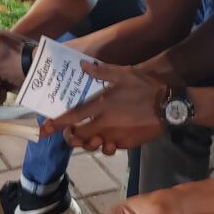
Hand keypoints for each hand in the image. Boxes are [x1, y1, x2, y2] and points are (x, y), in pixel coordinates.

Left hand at [41, 62, 165, 155]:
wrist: (169, 106)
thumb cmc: (145, 87)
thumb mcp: (123, 73)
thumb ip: (101, 71)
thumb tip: (82, 65)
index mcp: (101, 106)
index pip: (72, 118)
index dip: (56, 124)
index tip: (44, 129)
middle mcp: (105, 124)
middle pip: (80, 137)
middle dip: (71, 137)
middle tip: (71, 132)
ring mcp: (116, 136)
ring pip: (94, 145)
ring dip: (88, 142)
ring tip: (89, 136)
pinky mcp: (127, 144)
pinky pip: (110, 147)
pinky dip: (106, 144)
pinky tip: (108, 138)